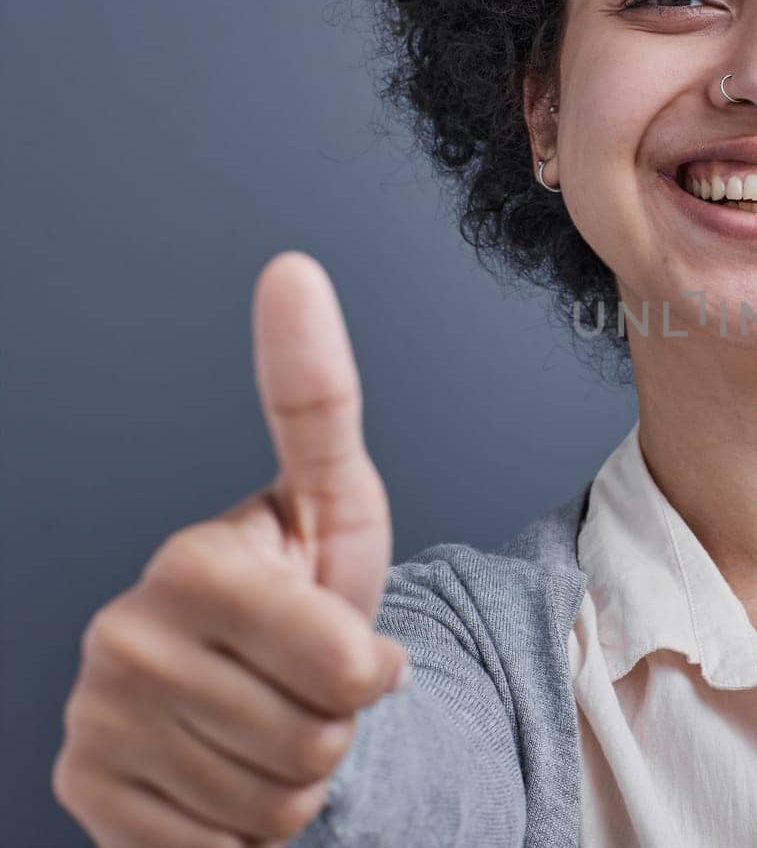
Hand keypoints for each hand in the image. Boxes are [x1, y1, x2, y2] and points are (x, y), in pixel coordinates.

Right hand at [53, 251, 410, 846]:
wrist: (247, 685)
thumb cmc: (303, 589)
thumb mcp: (335, 502)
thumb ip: (317, 398)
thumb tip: (292, 267)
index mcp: (189, 563)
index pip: (344, 666)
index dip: (371, 672)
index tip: (357, 655)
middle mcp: (120, 637)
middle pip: (317, 738)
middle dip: (337, 725)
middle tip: (306, 686)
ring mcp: (93, 722)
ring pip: (276, 803)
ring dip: (298, 779)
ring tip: (270, 721)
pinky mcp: (83, 795)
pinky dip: (244, 829)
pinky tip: (223, 773)